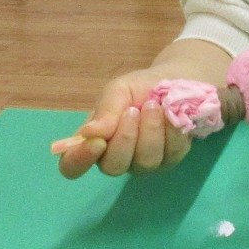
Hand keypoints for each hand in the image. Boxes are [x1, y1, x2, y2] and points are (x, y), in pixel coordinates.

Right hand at [51, 70, 192, 178]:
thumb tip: (88, 133)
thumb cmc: (139, 88)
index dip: (79, 160)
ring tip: (154, 105)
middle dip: (125, 138)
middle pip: (112, 167)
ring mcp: (143, 163)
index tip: (97, 142)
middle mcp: (115, 158)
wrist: (176, 82)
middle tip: (133, 110)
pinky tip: (171, 114)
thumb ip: (105, 110)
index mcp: (93, 141)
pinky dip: (171, 131)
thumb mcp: (118, 90)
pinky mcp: (169, 160)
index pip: (72, 166)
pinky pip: (170, 154)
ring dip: (150, 131)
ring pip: (144, 162)